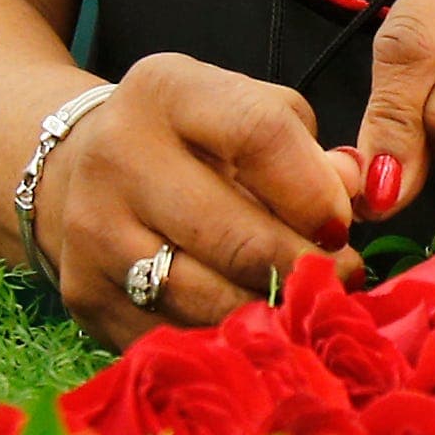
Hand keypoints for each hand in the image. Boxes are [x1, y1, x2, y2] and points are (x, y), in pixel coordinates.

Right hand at [35, 52, 362, 351]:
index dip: (316, 191)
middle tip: (339, 279)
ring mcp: (94, 232)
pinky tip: (252, 329)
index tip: (342, 226)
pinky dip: (225, 342)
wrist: (78, 170)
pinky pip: (177, 337)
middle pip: (236, 235)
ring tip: (302, 306)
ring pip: (208, 299)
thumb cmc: (188, 142)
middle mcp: (119, 156)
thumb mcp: (243, 114)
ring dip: (271, 312)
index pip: (259, 135)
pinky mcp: (85, 295)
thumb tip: (357, 194)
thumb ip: (305, 150)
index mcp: (167, 92)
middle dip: (304, 268)